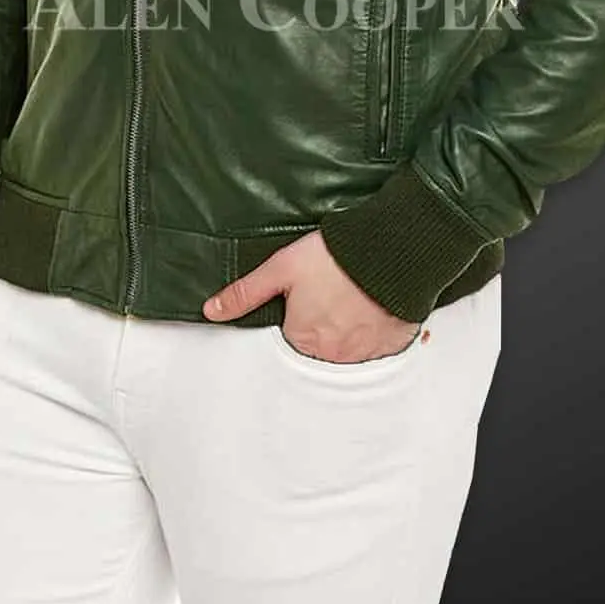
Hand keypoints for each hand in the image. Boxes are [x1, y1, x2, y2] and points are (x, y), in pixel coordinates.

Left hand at [203, 228, 420, 362]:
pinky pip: (380, 347)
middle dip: (324, 322)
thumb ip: (245, 293)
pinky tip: (375, 306)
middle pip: (320, 345)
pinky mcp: (393, 345)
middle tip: (333, 291)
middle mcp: (334, 355)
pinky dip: (376, 331)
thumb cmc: (336, 257)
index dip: (299, 311)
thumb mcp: (281, 268)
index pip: (292, 335)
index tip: (309, 294)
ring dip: (350, 328)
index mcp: (303, 339)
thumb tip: (211, 310)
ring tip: (354, 296)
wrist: (390, 249)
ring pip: (350, 347)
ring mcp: (366, 353)